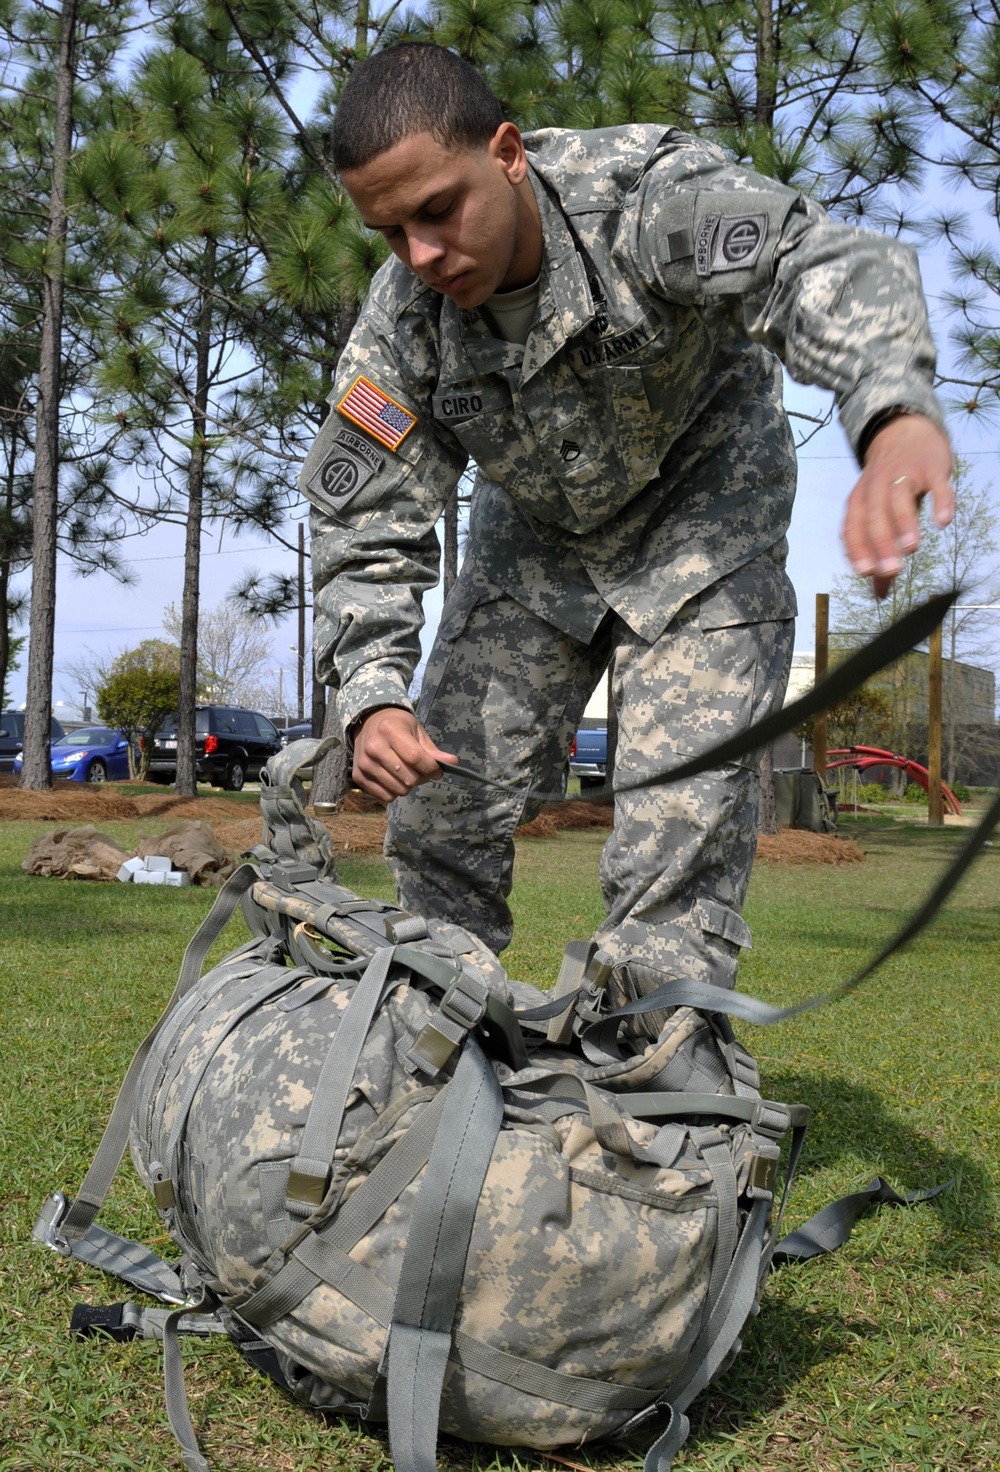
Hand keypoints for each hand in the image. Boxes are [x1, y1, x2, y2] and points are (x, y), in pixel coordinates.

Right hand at [352, 707, 457, 803]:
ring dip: (408, 786)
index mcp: (390, 730)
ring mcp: (364, 763)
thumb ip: (433, 751)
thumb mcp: (417, 731)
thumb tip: (453, 763)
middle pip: (408, 777)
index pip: (415, 757)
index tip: (437, 771)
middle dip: (421, 777)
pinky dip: (395, 792)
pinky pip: (385, 797)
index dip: (431, 768)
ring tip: (407, 773)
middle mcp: (374, 746)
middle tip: (421, 770)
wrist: (368, 723)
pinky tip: (394, 778)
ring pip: (398, 789)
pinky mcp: (358, 776)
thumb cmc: (397, 727)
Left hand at [842, 415, 952, 597]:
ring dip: (904, 522)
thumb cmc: (889, 483)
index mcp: (860, 499)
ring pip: (898, 498)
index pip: (853, 526)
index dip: (857, 548)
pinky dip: (940, 500)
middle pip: (874, 516)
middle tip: (891, 571)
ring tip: (911, 549)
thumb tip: (878, 594)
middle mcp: (876, 485)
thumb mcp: (877, 512)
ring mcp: (904, 474)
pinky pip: (936, 484)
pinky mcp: (930, 467)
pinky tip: (943, 521)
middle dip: (881, 544)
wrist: (906, 432)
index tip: (864, 573)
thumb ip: (878, 553)